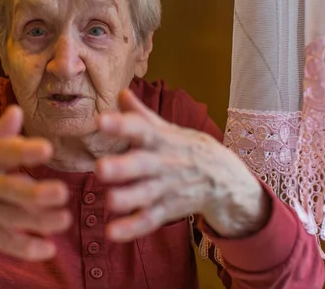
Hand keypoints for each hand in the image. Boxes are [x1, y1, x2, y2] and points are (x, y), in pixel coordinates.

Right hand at [0, 106, 70, 260]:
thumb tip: (18, 110)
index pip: (1, 152)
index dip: (23, 150)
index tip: (47, 148)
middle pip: (6, 189)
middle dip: (33, 193)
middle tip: (61, 192)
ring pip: (9, 217)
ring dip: (38, 221)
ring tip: (64, 219)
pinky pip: (2, 242)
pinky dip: (25, 248)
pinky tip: (48, 249)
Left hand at [95, 90, 268, 241]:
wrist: (224, 178)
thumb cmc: (185, 148)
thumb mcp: (167, 129)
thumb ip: (140, 115)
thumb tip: (120, 92)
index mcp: (160, 139)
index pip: (140, 129)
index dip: (121, 125)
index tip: (100, 121)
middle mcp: (163, 162)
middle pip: (142, 164)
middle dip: (123, 167)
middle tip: (100, 168)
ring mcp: (167, 187)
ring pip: (147, 194)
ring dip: (128, 198)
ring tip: (109, 201)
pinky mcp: (168, 209)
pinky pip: (150, 220)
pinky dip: (133, 228)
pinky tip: (112, 233)